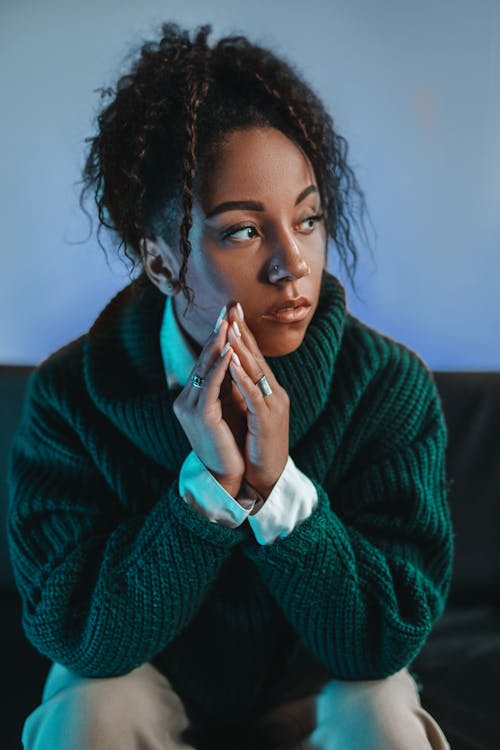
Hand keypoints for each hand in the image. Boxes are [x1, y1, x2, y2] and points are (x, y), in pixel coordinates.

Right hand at [172, 312, 244, 496]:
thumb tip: (233, 361)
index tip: (228, 312)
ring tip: (228, 322)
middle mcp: (186, 398)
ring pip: (206, 368)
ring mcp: (190, 407)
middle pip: (203, 358)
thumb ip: (224, 387)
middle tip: (228, 306)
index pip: (206, 359)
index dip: (217, 335)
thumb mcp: (227, 409)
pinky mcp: (200, 416)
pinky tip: (229, 351)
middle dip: (217, 331)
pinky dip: (221, 367)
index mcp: (192, 396)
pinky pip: (211, 386)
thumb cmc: (231, 443)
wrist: (226, 475)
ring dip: (218, 343)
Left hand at [226, 304, 289, 498]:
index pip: (255, 356)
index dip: (244, 333)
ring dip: (242, 349)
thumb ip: (243, 392)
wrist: (267, 477)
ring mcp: (273, 406)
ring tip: (230, 328)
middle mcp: (275, 393)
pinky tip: (232, 363)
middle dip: (243, 331)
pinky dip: (243, 378)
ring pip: (256, 372)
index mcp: (269, 391)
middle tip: (232, 307)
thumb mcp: (249, 413)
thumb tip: (229, 371)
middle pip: (257, 357)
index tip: (232, 311)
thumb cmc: (255, 447)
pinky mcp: (267, 421)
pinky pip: (254, 395)